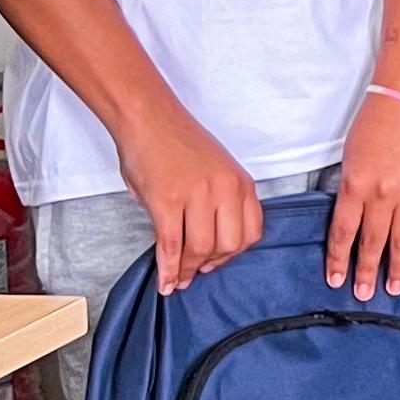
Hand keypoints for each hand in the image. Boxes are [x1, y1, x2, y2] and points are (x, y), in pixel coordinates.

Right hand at [121, 119, 264, 292]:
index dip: (234, 253)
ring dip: (187, 269)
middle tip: (196, 270)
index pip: (252, 232)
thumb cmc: (177, 142)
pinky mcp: (167, 201)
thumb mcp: (214, 171)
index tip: (218, 260)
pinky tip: (165, 281)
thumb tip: (202, 243)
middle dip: (211, 263)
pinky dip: (168, 268)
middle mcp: (225, 189)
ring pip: (200, 248)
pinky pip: (171, 245)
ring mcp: (197, 195)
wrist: (148, 117)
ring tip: (178, 278)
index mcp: (241, 182)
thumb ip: (217, 203)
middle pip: (228, 245)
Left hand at [330, 87, 399, 298]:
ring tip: (392, 289)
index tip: (335, 279)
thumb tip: (352, 227)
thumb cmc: (374, 124)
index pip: (344, 232)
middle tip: (363, 294)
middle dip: (367, 271)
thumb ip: (351, 193)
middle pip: (373, 242)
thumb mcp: (350, 159)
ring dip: (397, 269)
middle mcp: (384, 193)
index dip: (339, 259)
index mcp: (356, 184)